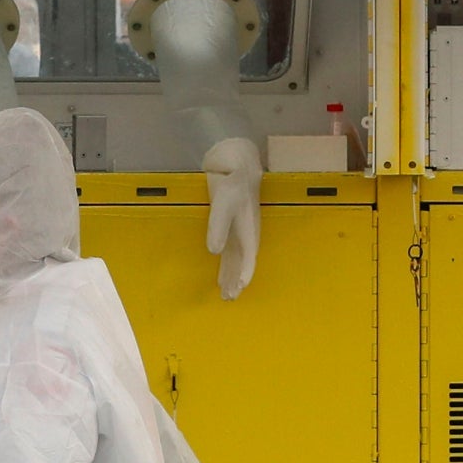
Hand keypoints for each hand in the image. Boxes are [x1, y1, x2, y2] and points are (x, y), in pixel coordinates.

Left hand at [204, 137, 262, 299]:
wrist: (236, 163)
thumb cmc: (233, 183)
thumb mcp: (224, 203)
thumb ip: (218, 226)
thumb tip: (214, 251)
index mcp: (249, 230)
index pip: (248, 257)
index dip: (245, 272)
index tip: (240, 288)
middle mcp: (246, 234)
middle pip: (242, 262)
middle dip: (236, 280)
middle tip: (229, 298)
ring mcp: (239, 231)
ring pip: (236, 259)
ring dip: (231, 275)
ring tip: (226, 293)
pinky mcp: (231, 226)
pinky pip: (231, 251)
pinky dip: (227, 264)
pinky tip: (222, 272)